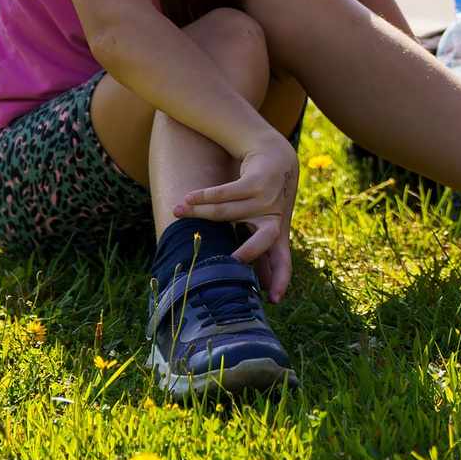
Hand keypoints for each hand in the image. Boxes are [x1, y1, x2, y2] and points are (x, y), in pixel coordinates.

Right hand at [175, 132, 299, 300]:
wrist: (280, 159)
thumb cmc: (268, 199)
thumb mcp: (268, 225)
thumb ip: (264, 252)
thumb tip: (262, 287)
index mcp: (278, 233)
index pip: (283, 260)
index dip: (280, 279)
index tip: (273, 300)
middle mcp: (275, 217)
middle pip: (265, 239)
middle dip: (248, 252)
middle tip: (232, 262)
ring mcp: (266, 198)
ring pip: (227, 212)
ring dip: (199, 212)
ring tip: (177, 212)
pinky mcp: (256, 181)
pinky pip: (224, 192)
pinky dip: (204, 196)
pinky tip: (188, 199)